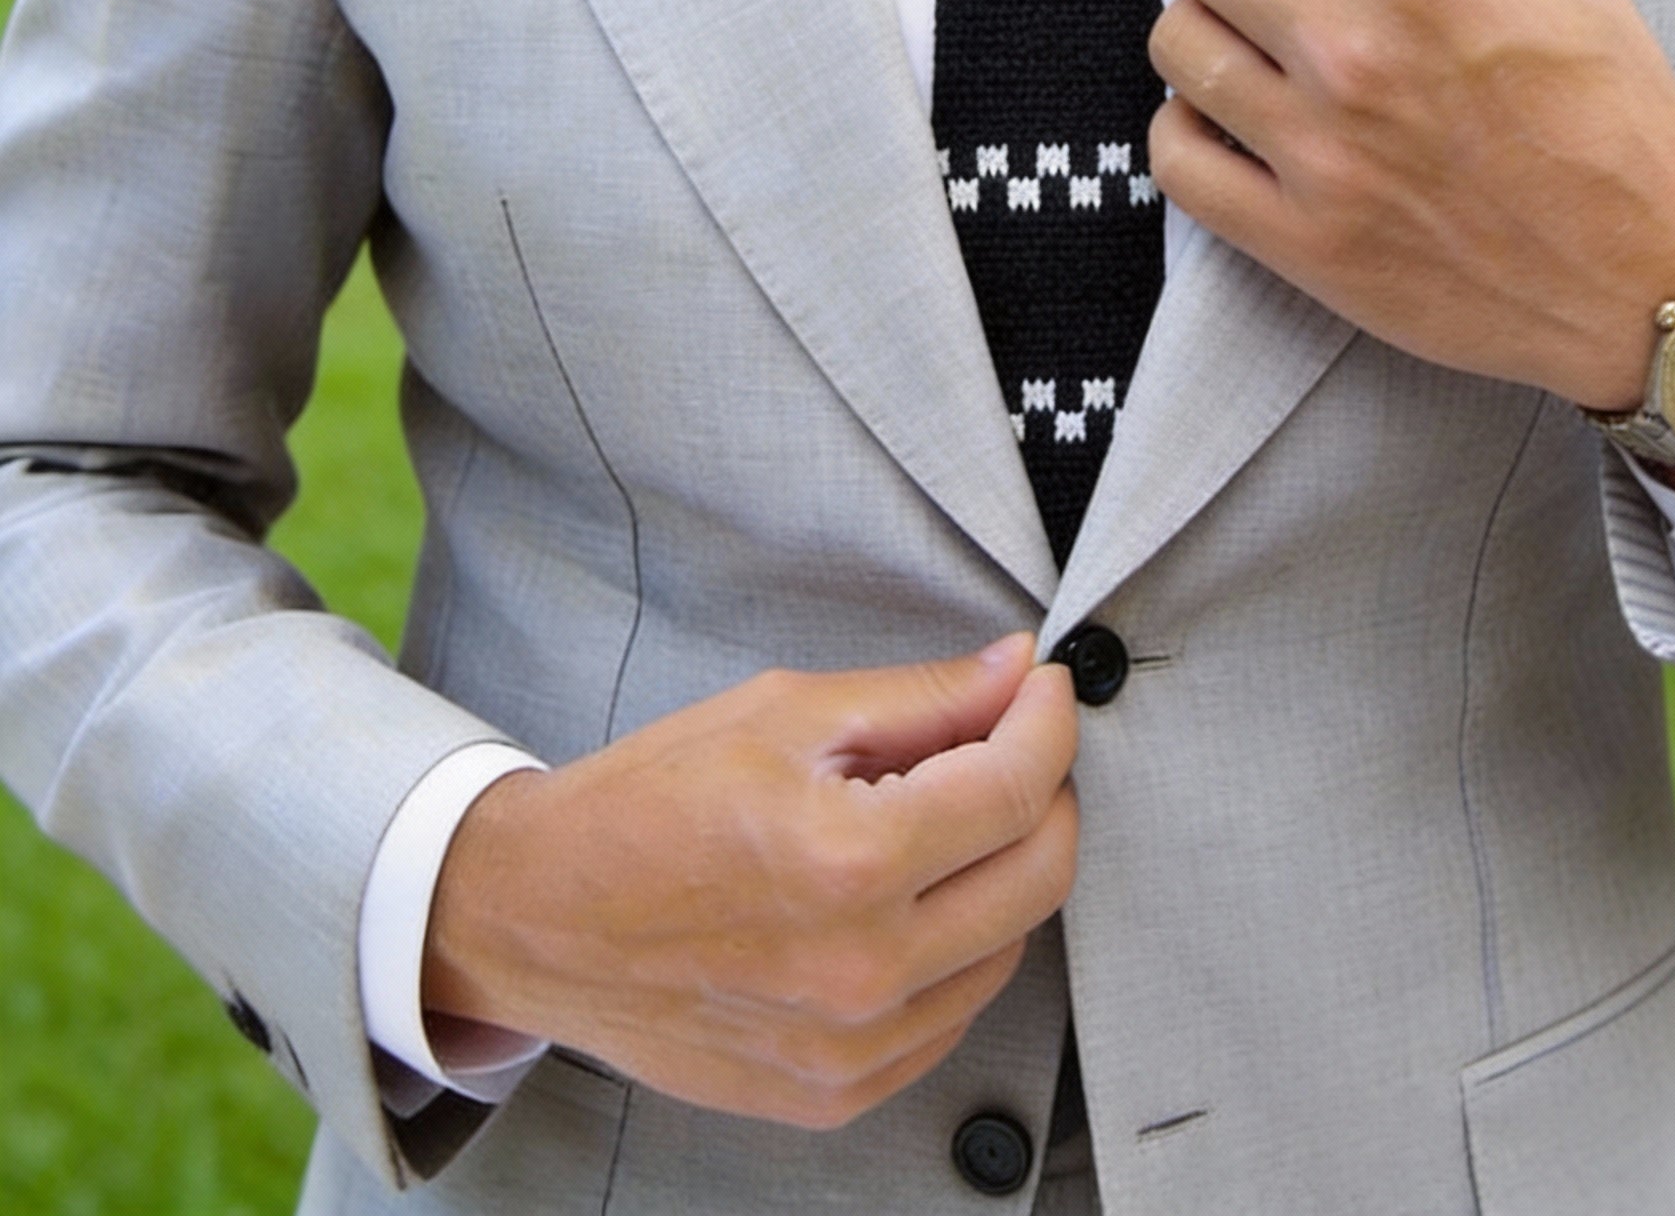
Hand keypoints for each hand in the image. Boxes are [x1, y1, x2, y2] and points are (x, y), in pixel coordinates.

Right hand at [421, 634, 1078, 1129]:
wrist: (537, 919)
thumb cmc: (644, 806)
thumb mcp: (782, 714)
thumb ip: (920, 698)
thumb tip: (1015, 672)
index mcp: (847, 860)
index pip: (1016, 787)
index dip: (1048, 721)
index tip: (1043, 689)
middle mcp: (862, 968)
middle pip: (1041, 874)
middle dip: (1043, 791)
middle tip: (1006, 743)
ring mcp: (851, 1046)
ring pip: (1009, 946)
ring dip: (1001, 870)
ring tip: (935, 820)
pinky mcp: (836, 1091)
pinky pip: (953, 1013)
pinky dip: (956, 946)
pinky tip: (905, 897)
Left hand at [1148, 0, 1674, 411]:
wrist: (1648, 283)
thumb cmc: (1617, 120)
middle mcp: (1356, 58)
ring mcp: (1318, 156)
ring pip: (1177, 43)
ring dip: (1206, 25)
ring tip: (1256, 40)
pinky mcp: (1298, 241)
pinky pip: (1175, 159)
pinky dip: (1188, 128)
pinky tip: (1238, 119)